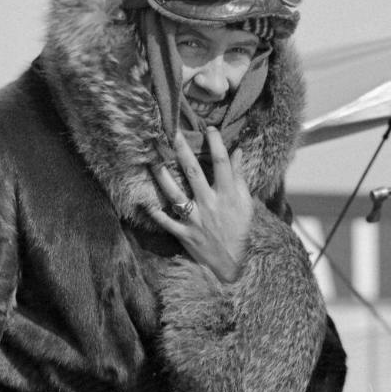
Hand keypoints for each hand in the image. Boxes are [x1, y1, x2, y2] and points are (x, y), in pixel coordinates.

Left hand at [146, 128, 253, 282]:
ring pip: (175, 194)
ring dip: (162, 177)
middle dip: (182, 151)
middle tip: (171, 133)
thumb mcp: (246, 202)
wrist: (235, 263)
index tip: (209, 128)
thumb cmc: (241, 229)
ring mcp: (196, 220)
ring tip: (152, 162)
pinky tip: (144, 203)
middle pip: (193, 172)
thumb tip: (238, 151)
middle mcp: (210, 204)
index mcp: (228, 194)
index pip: (222, 163)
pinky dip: (155, 214)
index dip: (216, 144)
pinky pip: (167, 222)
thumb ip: (239, 176)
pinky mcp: (185, 234)